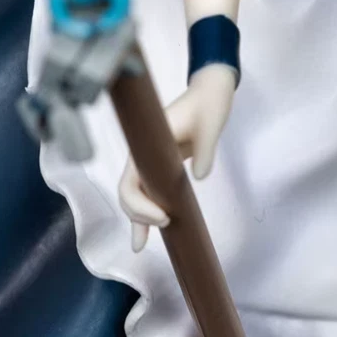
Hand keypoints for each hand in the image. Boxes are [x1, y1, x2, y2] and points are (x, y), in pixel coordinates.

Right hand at [118, 63, 237, 253]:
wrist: (209, 91)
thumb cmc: (207, 104)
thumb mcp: (210, 125)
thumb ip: (205, 150)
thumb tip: (198, 177)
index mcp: (146, 143)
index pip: (129, 180)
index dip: (139, 204)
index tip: (164, 216)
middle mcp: (142, 153)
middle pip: (127, 191)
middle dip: (138, 214)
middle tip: (165, 224)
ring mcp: (149, 160)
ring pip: (133, 194)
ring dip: (136, 218)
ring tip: (140, 245)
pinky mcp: (160, 165)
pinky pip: (146, 191)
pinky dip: (144, 211)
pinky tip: (145, 233)